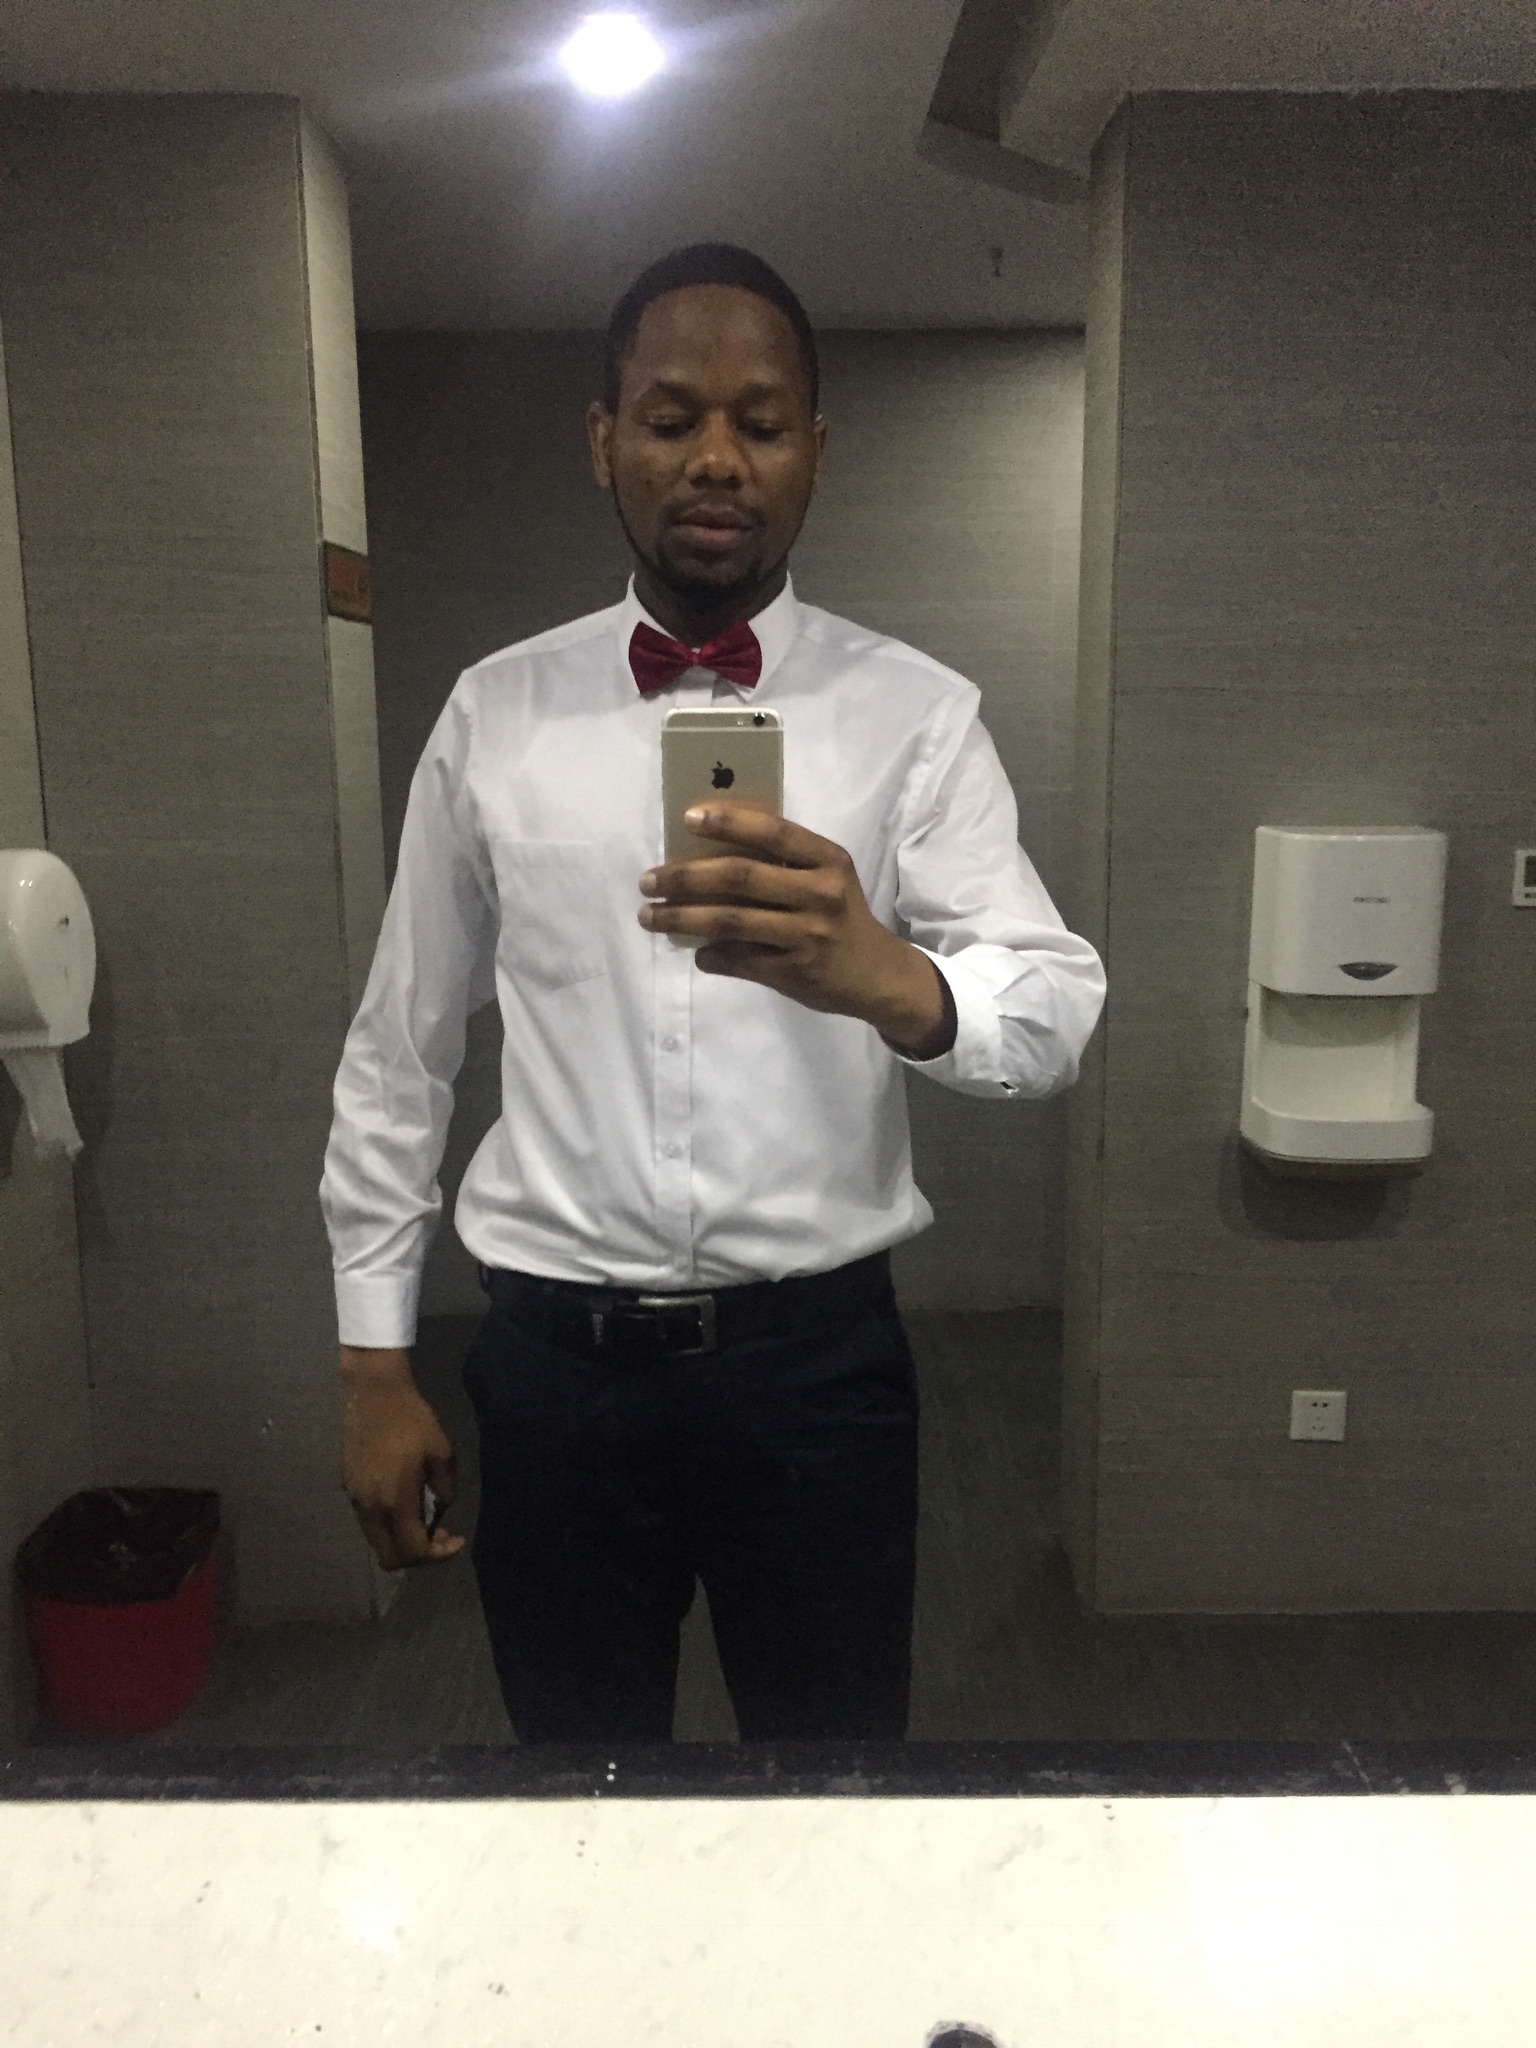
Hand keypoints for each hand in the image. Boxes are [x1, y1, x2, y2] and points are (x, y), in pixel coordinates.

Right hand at [340, 1347, 466, 1569]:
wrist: (373, 1393)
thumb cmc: (411, 1419)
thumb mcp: (441, 1452)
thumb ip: (445, 1487)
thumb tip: (441, 1507)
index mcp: (394, 1502)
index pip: (413, 1551)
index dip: (439, 1555)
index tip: (457, 1540)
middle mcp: (370, 1509)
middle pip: (389, 1558)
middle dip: (418, 1556)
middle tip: (440, 1535)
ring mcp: (355, 1499)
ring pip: (377, 1542)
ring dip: (402, 1540)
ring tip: (424, 1517)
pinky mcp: (348, 1488)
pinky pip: (369, 1522)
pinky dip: (389, 1525)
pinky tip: (405, 1501)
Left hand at [638, 800, 955, 1057]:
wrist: (879, 975)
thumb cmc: (841, 916)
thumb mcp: (826, 879)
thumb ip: (781, 864)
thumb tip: (705, 851)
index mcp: (828, 860)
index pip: (774, 831)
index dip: (729, 822)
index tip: (688, 818)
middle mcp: (820, 893)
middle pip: (740, 877)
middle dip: (685, 877)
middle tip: (649, 880)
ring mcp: (808, 935)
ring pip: (730, 921)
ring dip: (682, 918)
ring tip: (650, 917)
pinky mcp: (795, 972)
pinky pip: (738, 961)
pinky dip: (710, 956)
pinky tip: (696, 953)